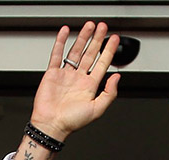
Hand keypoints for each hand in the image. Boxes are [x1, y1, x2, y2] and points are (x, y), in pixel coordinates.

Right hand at [29, 22, 120, 140]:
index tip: (114, 39)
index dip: (109, 50)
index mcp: (90, 86)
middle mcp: (79, 78)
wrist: (51, 125)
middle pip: (90, 54)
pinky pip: (57, 54)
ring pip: (76, 51)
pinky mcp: (52, 73)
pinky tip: (65, 32)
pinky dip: (60, 42)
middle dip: (97, 39)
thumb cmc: (72, 122)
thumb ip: (109, 93)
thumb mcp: (97, 109)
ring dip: (83, 38)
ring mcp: (66, 74)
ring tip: (89, 26)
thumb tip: (117, 77)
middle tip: (103, 27)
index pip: (102, 63)